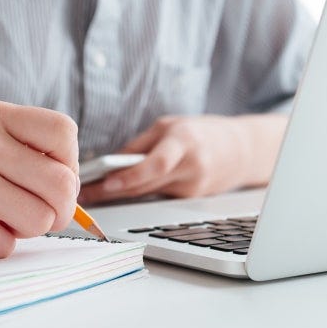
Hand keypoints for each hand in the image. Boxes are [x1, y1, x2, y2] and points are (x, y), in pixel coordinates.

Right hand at [0, 99, 79, 257]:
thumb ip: (20, 154)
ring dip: (21, 232)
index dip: (67, 165)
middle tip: (28, 216)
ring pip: (39, 218)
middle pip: (62, 182)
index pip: (64, 132)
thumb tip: (74, 191)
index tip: (45, 182)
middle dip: (56, 211)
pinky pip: (3, 245)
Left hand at [78, 114, 285, 204]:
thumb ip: (140, 145)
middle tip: (84, 194)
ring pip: (148, 195)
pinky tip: (118, 193)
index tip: (104, 184)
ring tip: (92, 193)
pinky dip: (138, 194)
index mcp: (185, 143)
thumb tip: (109, 164)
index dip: (129, 177)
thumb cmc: (201, 132)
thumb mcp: (168, 126)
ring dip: (120, 195)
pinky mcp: (192, 201)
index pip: (156, 166)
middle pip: (146, 185)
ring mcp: (193, 189)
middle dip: (112, 191)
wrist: (242, 151)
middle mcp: (192, 168)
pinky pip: (158, 197)